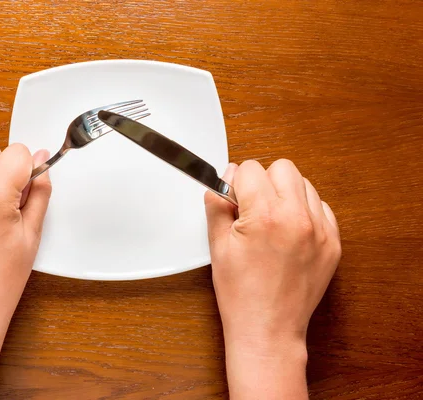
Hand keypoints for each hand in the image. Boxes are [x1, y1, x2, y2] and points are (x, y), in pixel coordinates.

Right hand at [205, 159, 340, 398]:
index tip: (232, 197)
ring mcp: (320, 230)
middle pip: (282, 168)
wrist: (268, 329)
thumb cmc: (241, 294)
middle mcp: (297, 218)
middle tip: (251, 206)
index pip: (250, 169)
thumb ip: (217, 207)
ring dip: (285, 194)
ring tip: (271, 220)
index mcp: (265, 216)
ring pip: (304, 184)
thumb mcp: (218, 246)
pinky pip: (321, 207)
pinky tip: (289, 231)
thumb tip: (219, 183)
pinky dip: (305, 211)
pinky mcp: (333, 242)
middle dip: (262, 181)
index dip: (235, 182)